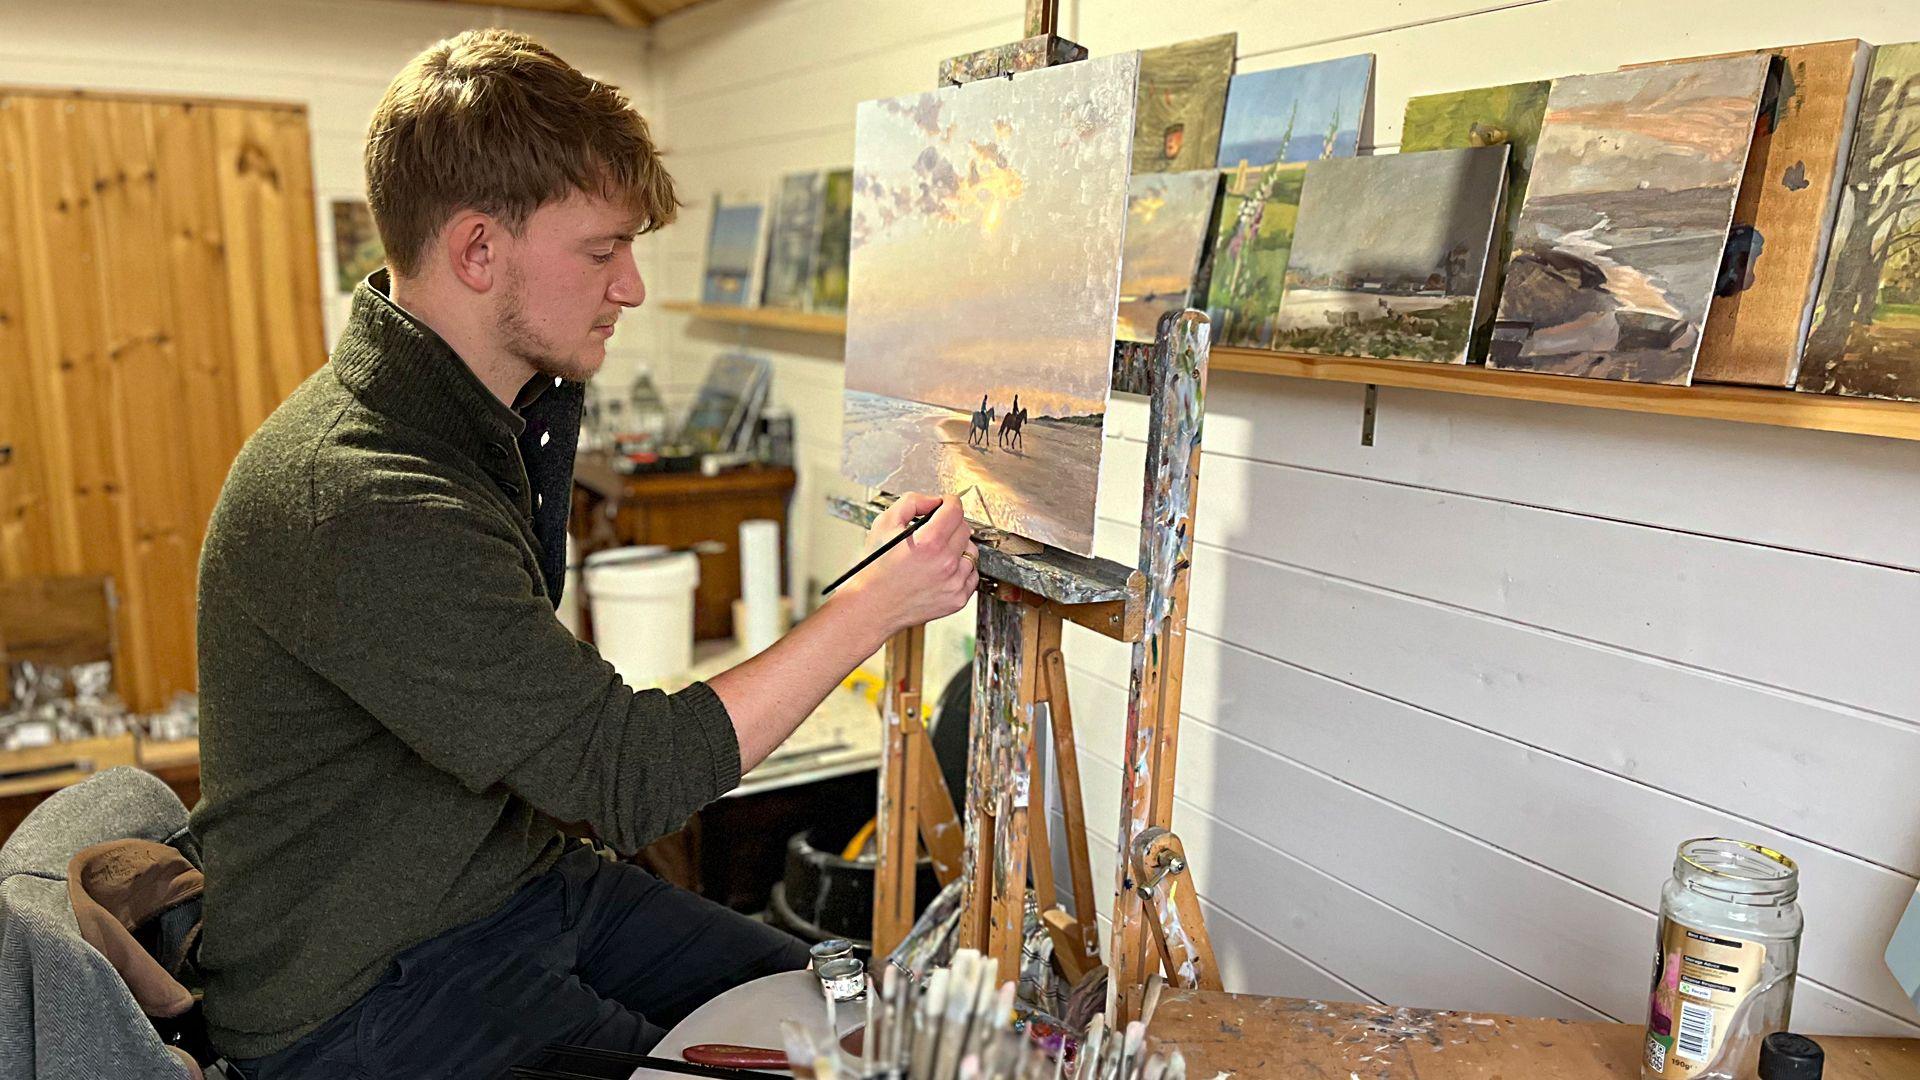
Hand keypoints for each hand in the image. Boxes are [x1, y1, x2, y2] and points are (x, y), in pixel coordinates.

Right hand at [844, 492, 978, 637]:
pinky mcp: (957, 599)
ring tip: (937, 553)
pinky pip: (971, 575)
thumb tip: (933, 501)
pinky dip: (961, 569)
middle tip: (935, 530)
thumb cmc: (875, 568)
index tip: (945, 504)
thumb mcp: (884, 524)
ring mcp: (953, 583)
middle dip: (951, 524)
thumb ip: (911, 502)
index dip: (949, 502)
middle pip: (964, 529)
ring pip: (971, 551)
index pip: (955, 510)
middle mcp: (946, 563)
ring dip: (958, 547)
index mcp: (929, 542)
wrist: (873, 605)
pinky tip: (942, 570)